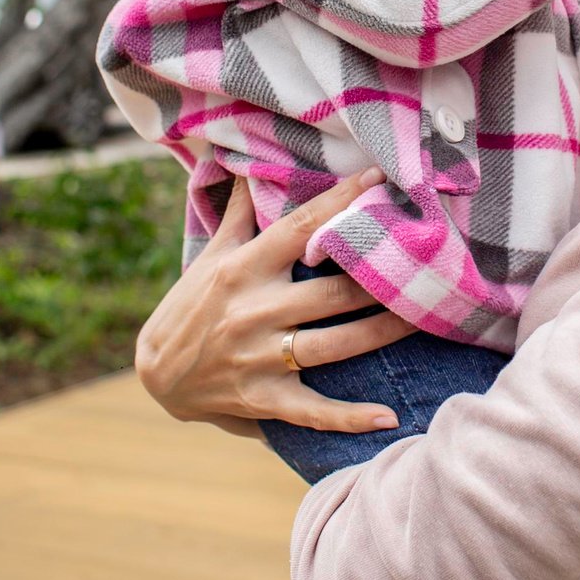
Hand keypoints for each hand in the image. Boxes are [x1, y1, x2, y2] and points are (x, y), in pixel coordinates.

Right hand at [134, 169, 414, 435]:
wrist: (154, 376)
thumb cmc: (190, 305)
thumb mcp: (211, 256)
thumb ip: (236, 213)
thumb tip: (238, 160)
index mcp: (243, 270)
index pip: (299, 227)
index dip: (341, 203)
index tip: (380, 180)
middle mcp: (253, 312)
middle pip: (331, 292)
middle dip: (379, 280)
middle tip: (425, 263)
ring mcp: (260, 358)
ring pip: (335, 344)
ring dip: (382, 333)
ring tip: (424, 319)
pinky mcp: (264, 399)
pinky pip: (314, 412)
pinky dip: (351, 418)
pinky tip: (388, 418)